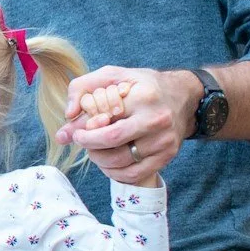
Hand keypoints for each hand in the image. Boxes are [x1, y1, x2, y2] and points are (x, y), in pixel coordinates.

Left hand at [60, 66, 193, 183]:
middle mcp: (157, 119)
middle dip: (88, 145)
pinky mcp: (167, 156)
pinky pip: (133, 175)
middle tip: (80, 140)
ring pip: (120, 162)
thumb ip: (82, 89)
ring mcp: (164, 141)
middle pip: (111, 143)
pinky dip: (114, 172)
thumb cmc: (140, 86)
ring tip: (95, 148)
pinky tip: (108, 161)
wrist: (181, 96)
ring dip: (99, 159)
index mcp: (142, 96)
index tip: (73, 131)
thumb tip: (67, 116)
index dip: (82, 130)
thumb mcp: (111, 75)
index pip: (104, 120)